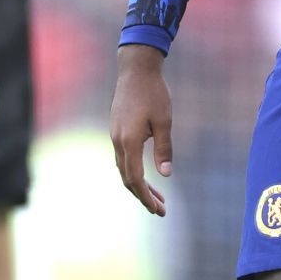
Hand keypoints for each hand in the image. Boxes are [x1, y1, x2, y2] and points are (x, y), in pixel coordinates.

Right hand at [110, 44, 172, 215]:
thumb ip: (164, 148)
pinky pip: (122, 159)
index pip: (135, 179)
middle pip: (127, 179)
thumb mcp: (164, 120)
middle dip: (143, 196)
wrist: (136, 69)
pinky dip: (133, 172)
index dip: (145, 197)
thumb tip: (166, 175)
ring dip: (139, 185)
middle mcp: (118, 141)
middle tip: (161, 210)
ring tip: (158, 197)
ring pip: (124, 170)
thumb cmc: (154, 93)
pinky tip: (145, 176)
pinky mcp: (117, 131)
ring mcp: (115, 136)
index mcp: (129, 141)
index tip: (157, 210)